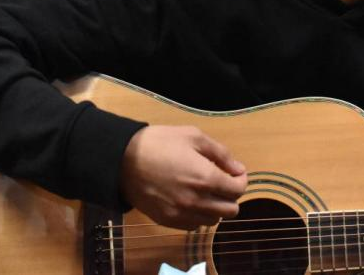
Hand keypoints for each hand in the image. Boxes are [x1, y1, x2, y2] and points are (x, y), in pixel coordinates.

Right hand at [119, 125, 247, 229]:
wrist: (123, 160)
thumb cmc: (159, 143)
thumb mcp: (193, 136)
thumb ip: (221, 154)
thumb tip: (238, 169)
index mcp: (205, 178)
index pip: (238, 190)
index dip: (241, 180)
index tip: (235, 173)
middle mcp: (196, 201)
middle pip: (231, 210)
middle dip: (231, 196)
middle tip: (222, 182)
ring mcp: (181, 213)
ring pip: (213, 221)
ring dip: (216, 207)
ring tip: (206, 191)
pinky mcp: (168, 221)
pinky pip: (194, 226)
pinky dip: (198, 215)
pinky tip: (191, 200)